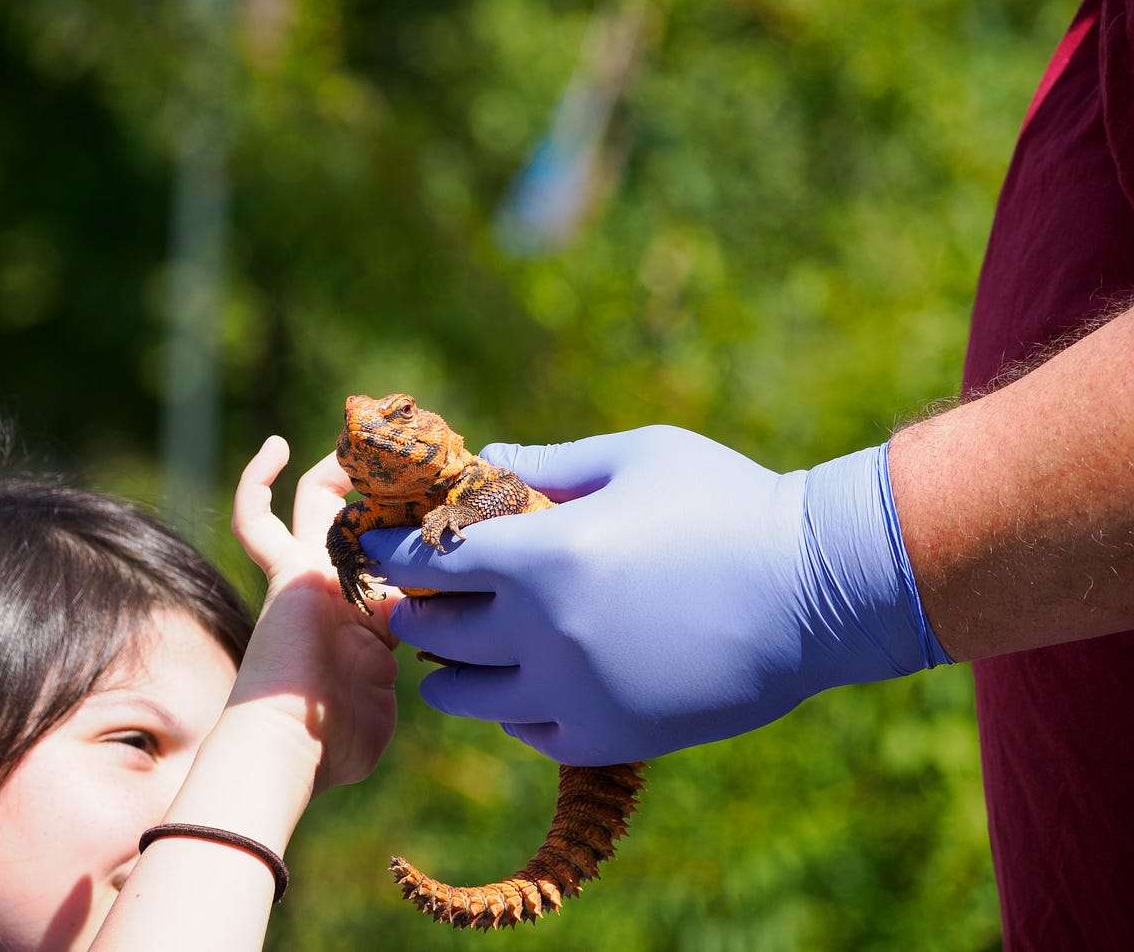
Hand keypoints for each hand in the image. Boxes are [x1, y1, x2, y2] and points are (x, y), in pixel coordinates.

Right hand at [231, 436, 398, 793]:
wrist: (291, 744)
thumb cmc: (337, 741)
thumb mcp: (385, 699)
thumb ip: (403, 670)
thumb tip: (432, 658)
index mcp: (369, 618)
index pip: (401, 558)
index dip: (424, 531)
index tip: (457, 499)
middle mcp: (338, 587)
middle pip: (359, 516)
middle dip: (388, 484)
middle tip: (417, 451)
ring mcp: (307, 573)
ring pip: (318, 500)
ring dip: (341, 466)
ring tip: (368, 431)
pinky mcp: (283, 569)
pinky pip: (255, 519)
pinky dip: (256, 482)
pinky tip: (274, 447)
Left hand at [371, 426, 950, 764]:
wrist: (817, 592)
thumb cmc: (727, 503)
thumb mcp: (635, 456)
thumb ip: (547, 462)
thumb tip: (484, 462)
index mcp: (542, 555)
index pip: (428, 561)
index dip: (393, 549)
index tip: (378, 543)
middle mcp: (541, 633)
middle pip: (432, 631)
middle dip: (412, 607)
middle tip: (411, 592)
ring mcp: (572, 693)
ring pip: (464, 694)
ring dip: (447, 667)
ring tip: (453, 646)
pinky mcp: (607, 736)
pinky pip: (523, 729)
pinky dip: (509, 705)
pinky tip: (520, 680)